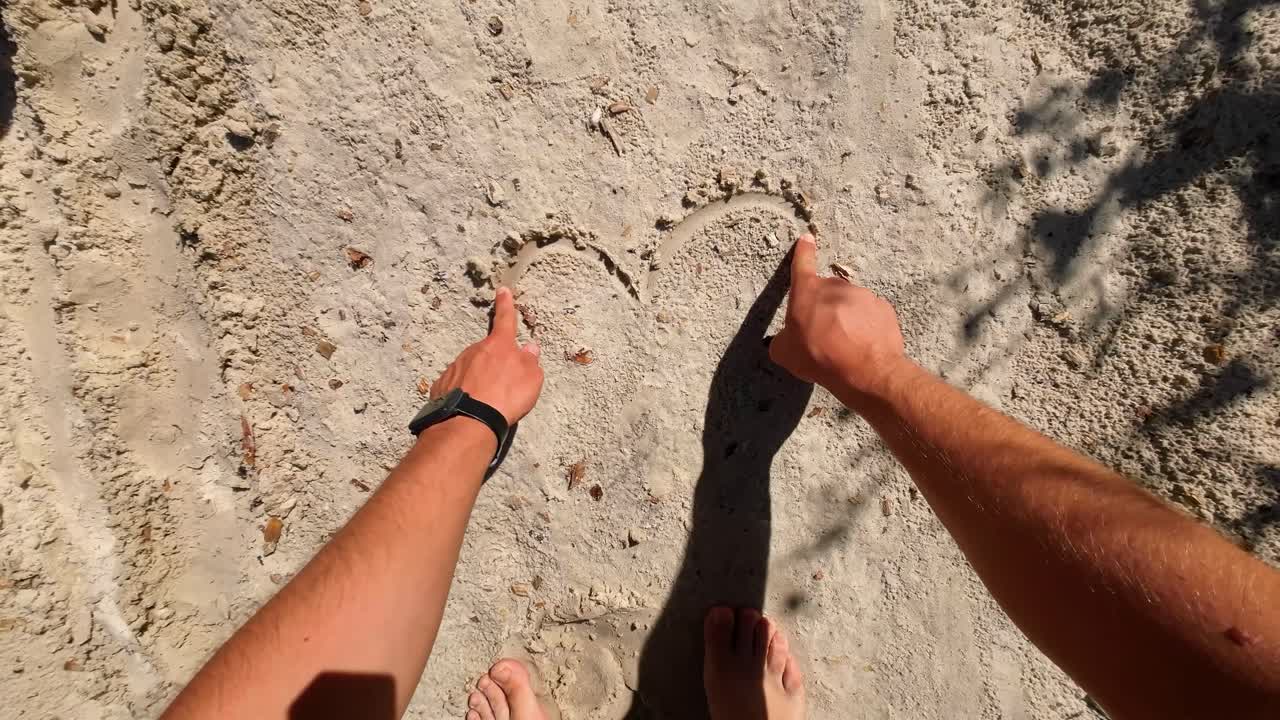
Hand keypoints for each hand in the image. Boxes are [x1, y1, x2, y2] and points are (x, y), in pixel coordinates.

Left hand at [429, 287, 543, 423]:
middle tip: (503, 383)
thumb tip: (530, 348)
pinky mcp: (442, 384)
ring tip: (487, 399)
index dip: (506, 304)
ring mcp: (456, 365)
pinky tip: (470, 404)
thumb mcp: (532, 380)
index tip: (503, 290)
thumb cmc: (507, 397)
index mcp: (499, 345)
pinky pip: (457, 383)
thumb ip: (531, 362)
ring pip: (471, 366)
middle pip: (488, 350)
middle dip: (495, 361)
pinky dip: (465, 390)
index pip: (505, 319)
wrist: (470, 421)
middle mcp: (475, 350)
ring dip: (479, 377)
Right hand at [769, 234, 906, 396]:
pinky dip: (865, 325)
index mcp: (808, 292)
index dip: (803, 252)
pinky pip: (870, 313)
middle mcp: (835, 287)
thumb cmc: (820, 358)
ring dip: (846, 318)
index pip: (802, 265)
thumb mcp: (785, 353)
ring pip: (850, 303)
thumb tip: (785, 339)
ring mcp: (862, 295)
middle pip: (827, 292)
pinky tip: (863, 343)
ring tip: (846, 343)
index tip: (807, 239)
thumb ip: (782, 339)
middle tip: (823, 333)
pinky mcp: (883, 307)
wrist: (865, 370)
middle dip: (824, 307)